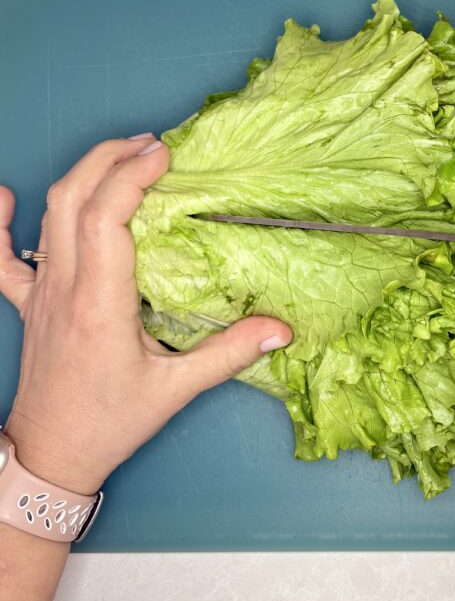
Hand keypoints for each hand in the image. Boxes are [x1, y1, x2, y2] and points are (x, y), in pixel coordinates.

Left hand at [0, 135, 292, 493]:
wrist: (50, 456)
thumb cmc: (110, 423)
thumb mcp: (175, 391)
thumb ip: (227, 354)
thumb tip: (280, 329)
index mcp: (100, 304)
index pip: (105, 218)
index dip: (131, 176)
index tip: (164, 154)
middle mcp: (64, 287)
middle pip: (72, 199)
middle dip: (109, 158)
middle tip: (151, 145)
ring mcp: (40, 291)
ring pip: (48, 214)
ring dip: (82, 175)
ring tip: (121, 156)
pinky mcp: (29, 301)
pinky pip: (1, 256)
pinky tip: (4, 196)